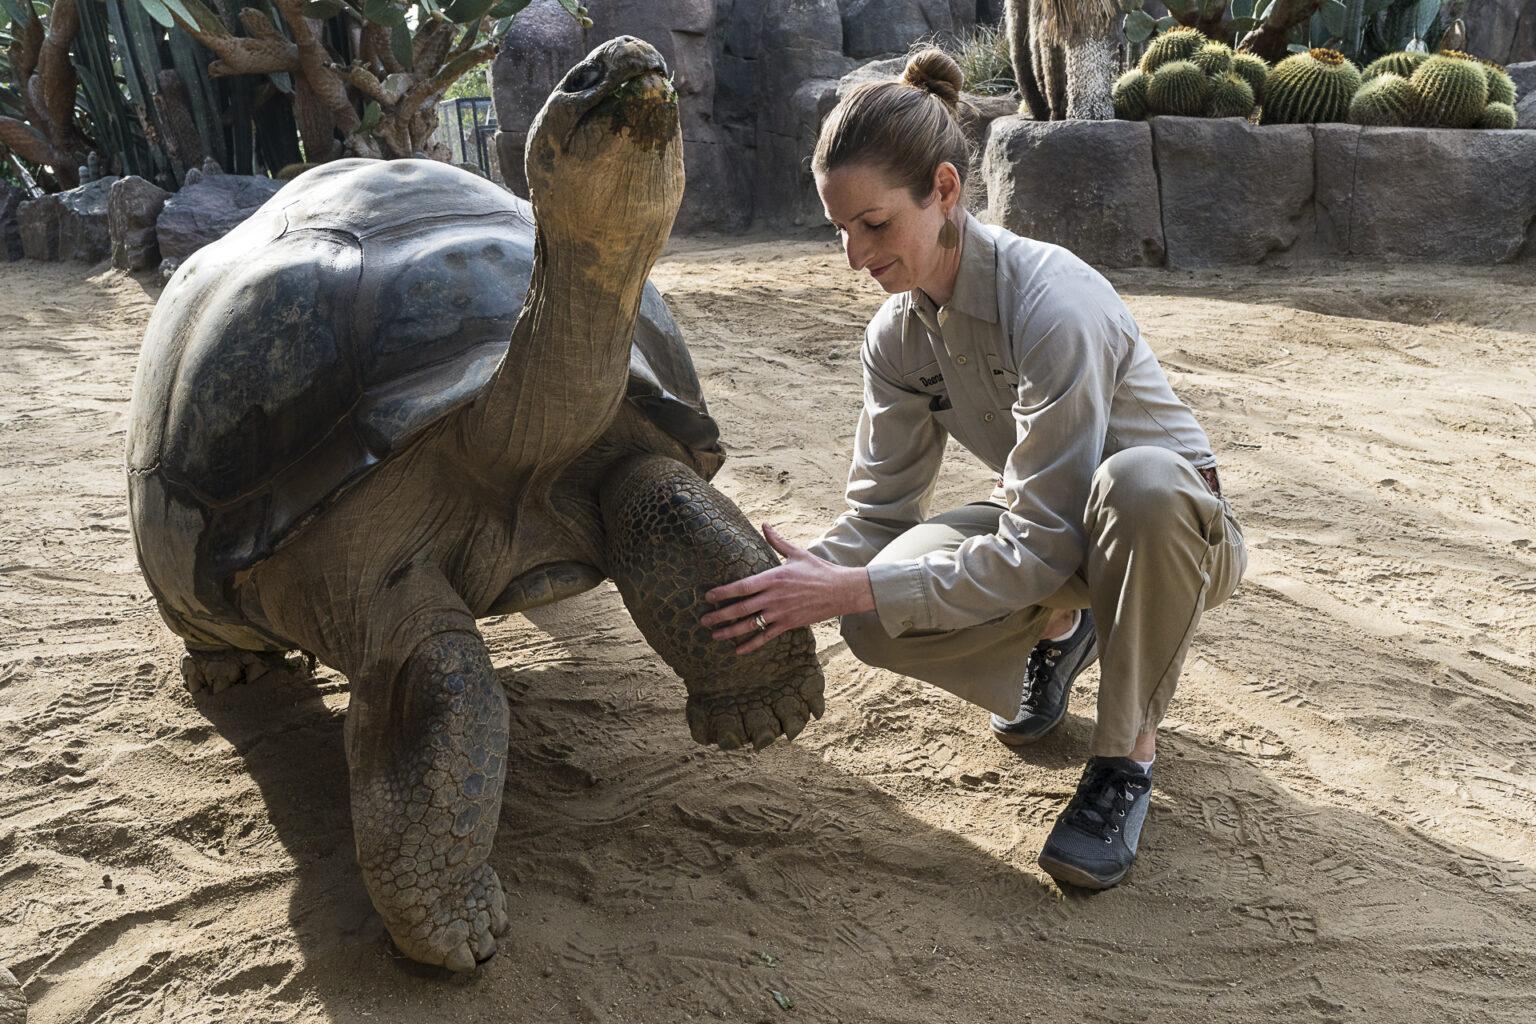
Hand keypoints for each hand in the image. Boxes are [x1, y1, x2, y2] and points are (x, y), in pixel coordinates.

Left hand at [700, 523, 875, 654]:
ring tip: (714, 635)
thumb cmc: (819, 570)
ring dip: (730, 631)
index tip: (708, 596)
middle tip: (703, 620)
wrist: (841, 590)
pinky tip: (738, 650)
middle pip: (741, 608)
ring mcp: (781, 612)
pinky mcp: (789, 624)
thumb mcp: (797, 553)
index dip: (723, 592)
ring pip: (750, 624)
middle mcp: (774, 597)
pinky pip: (766, 636)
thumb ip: (777, 541)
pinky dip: (752, 644)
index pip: (742, 586)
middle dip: (720, 615)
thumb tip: (764, 524)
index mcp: (773, 577)